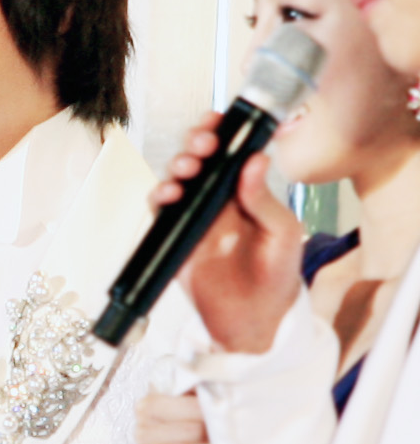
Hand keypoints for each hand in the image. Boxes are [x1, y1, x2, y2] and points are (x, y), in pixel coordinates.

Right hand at [151, 113, 303, 352]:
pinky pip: (161, 209)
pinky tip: (168, 195)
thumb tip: (254, 161)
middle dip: (195, 143)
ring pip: (177, 178)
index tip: (217, 121)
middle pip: (199, 158)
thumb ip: (264, 200)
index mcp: (247, 193)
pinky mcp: (177, 237)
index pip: (230, 152)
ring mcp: (196, 217)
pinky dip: (159, 195)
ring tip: (185, 171)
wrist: (254, 322)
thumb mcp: (283, 235)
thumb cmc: (277, 278)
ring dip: (177, 166)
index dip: (221, 132)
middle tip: (201, 144)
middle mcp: (219, 200)